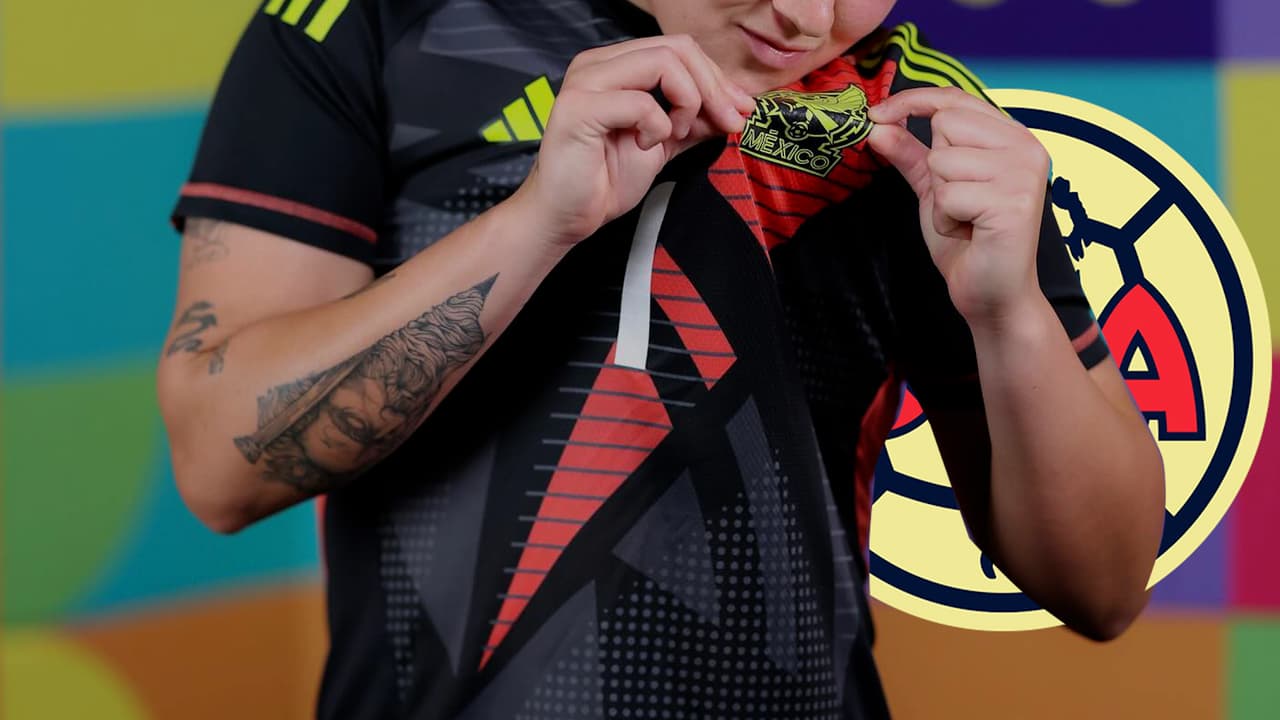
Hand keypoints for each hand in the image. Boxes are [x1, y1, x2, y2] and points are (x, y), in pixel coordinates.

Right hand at [512, 35, 754, 247]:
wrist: (567, 217)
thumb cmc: (603, 180)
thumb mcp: (664, 144)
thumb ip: (694, 121)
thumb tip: (734, 108)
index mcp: (615, 65)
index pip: (678, 49)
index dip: (716, 77)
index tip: (740, 110)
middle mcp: (597, 64)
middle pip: (675, 48)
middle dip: (713, 86)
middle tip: (729, 121)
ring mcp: (585, 82)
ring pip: (662, 62)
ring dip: (687, 101)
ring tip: (676, 134)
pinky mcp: (578, 108)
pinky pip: (640, 102)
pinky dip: (657, 126)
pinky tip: (644, 146)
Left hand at [867, 87, 1051, 326]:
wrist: (991, 294)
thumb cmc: (968, 242)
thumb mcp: (933, 189)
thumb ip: (910, 154)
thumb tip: (877, 124)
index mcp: (1011, 137)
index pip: (955, 98)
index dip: (912, 102)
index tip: (877, 115)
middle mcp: (1025, 147)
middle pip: (946, 123)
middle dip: (935, 166)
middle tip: (958, 200)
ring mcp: (1023, 172)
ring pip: (944, 159)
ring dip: (940, 197)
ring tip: (965, 218)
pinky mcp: (1014, 201)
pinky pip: (948, 194)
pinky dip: (946, 219)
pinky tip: (968, 232)